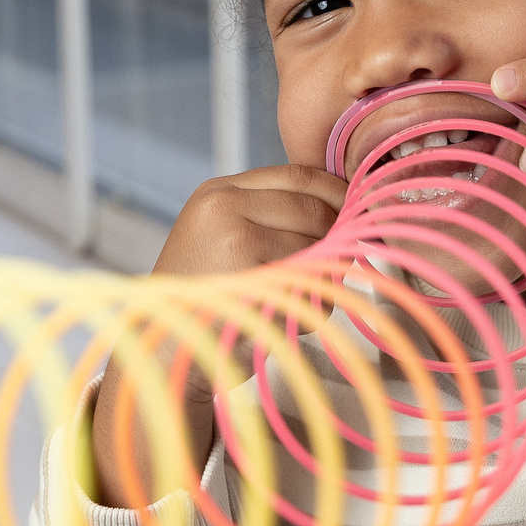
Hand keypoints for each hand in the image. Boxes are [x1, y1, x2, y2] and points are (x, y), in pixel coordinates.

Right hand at [91, 165, 345, 507]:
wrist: (166, 350)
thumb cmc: (206, 300)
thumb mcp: (226, 238)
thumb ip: (272, 217)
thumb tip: (348, 210)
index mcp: (218, 191)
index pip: (299, 174)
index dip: (338, 193)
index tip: (359, 212)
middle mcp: (222, 205)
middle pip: (313, 208)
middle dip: (337, 237)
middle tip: (341, 262)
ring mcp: (232, 238)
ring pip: (316, 246)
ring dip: (323, 275)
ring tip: (299, 298)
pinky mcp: (247, 277)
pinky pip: (308, 283)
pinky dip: (311, 306)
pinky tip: (286, 318)